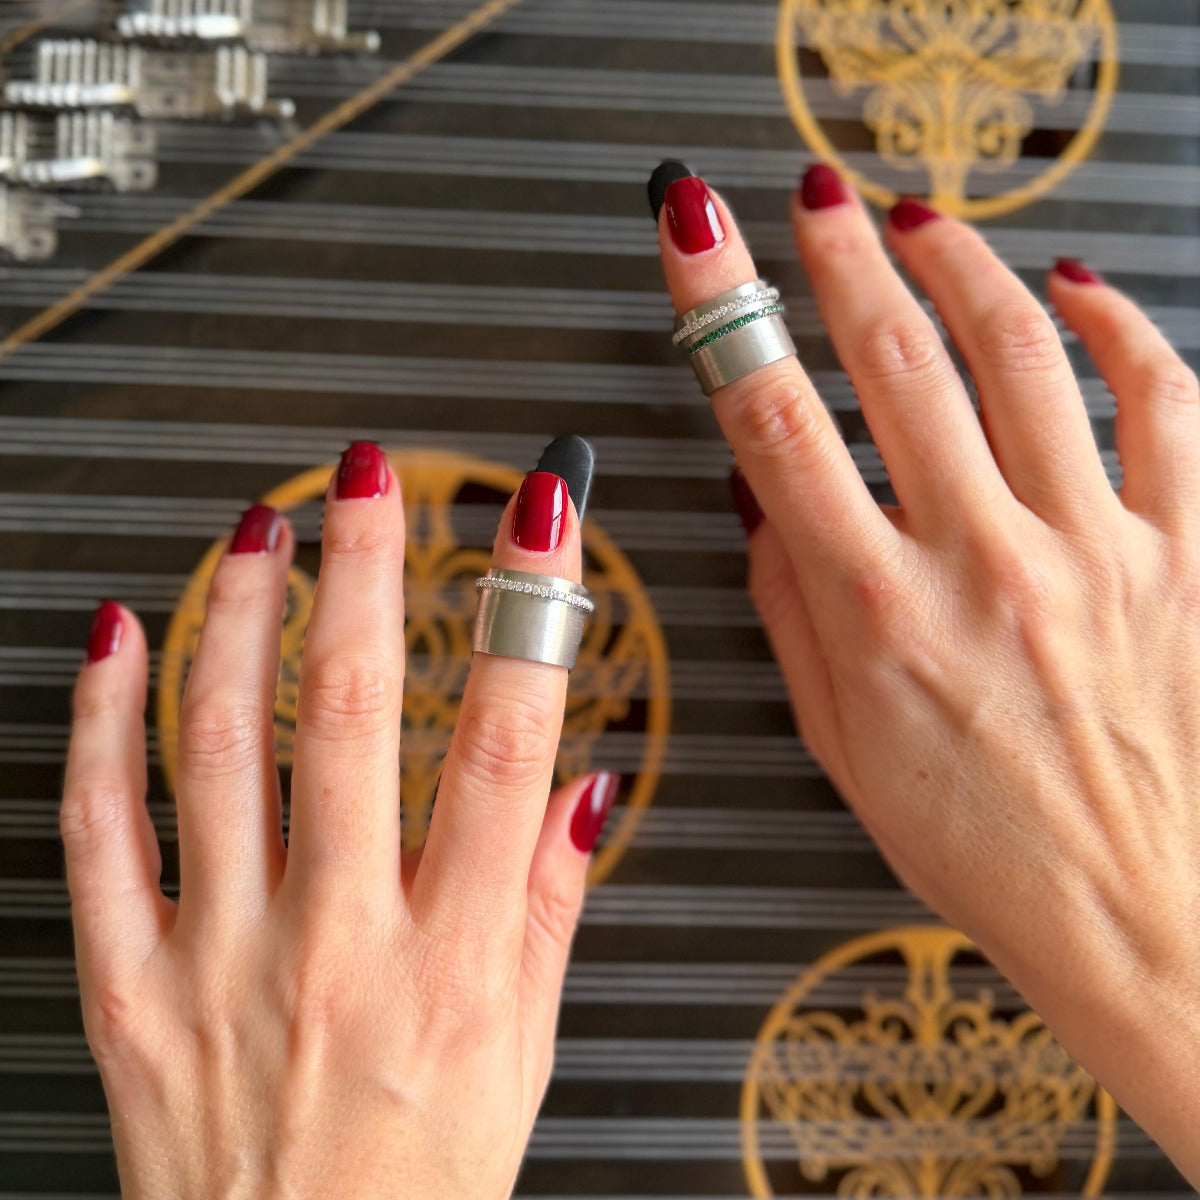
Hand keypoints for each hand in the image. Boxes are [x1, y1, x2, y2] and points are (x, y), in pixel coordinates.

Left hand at [61, 442, 616, 1198]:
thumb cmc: (418, 1187)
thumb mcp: (524, 1052)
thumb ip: (547, 905)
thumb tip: (582, 787)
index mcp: (450, 960)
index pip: (504, 745)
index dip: (528, 613)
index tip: (538, 521)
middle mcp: (334, 944)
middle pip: (349, 713)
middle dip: (367, 569)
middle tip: (373, 476)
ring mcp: (219, 957)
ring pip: (220, 746)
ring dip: (238, 616)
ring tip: (261, 531)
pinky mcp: (129, 983)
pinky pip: (99, 829)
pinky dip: (103, 721)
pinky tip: (120, 639)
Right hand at [653, 164, 1199, 1180]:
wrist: (1135, 913)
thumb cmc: (981, 841)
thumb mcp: (837, 739)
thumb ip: (787, 605)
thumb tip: (762, 499)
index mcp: (880, 615)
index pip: (775, 424)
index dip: (724, 312)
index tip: (699, 243)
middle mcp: (983, 565)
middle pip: (896, 362)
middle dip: (838, 258)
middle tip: (812, 201)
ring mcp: (1091, 549)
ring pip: (1023, 355)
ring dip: (961, 266)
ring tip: (920, 225)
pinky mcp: (1180, 552)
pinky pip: (1163, 402)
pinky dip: (1119, 324)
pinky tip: (1077, 286)